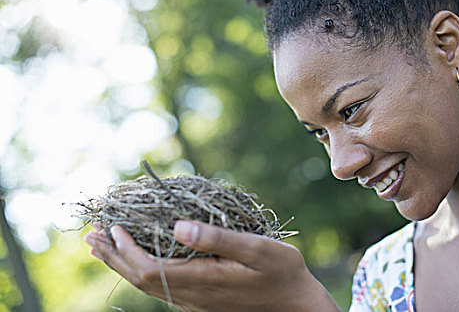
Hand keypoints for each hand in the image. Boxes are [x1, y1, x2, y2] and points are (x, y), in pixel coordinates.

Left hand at [84, 221, 340, 311]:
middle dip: (113, 256)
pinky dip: (140, 269)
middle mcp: (191, 295)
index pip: (148, 269)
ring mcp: (194, 300)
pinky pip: (160, 286)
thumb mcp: (257, 250)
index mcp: (201, 281)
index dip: (125, 249)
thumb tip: (179, 225)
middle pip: (139, 279)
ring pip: (147, 285)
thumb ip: (218, 239)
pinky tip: (139, 258)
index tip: (113, 226)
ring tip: (104, 245)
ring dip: (122, 263)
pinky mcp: (200, 299)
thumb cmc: (282, 274)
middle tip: (91, 234)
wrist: (296, 307)